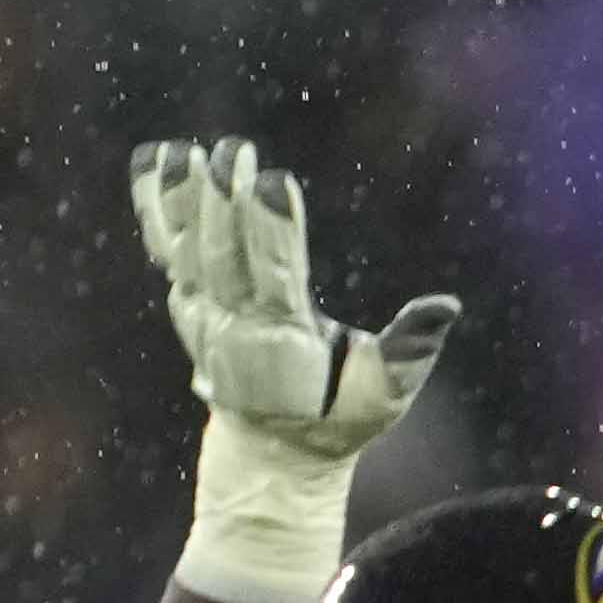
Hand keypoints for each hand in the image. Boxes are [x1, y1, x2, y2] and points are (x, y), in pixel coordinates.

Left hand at [126, 139, 451, 466]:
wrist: (272, 452)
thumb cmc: (338, 419)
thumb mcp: (385, 397)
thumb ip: (411, 352)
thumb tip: (446, 306)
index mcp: (283, 347)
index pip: (275, 277)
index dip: (271, 229)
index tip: (270, 180)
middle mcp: (233, 329)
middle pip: (223, 256)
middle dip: (225, 202)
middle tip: (233, 150)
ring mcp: (204, 317)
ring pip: (187, 251)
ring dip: (184, 199)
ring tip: (186, 152)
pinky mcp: (189, 304)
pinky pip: (166, 249)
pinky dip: (156, 205)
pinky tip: (157, 158)